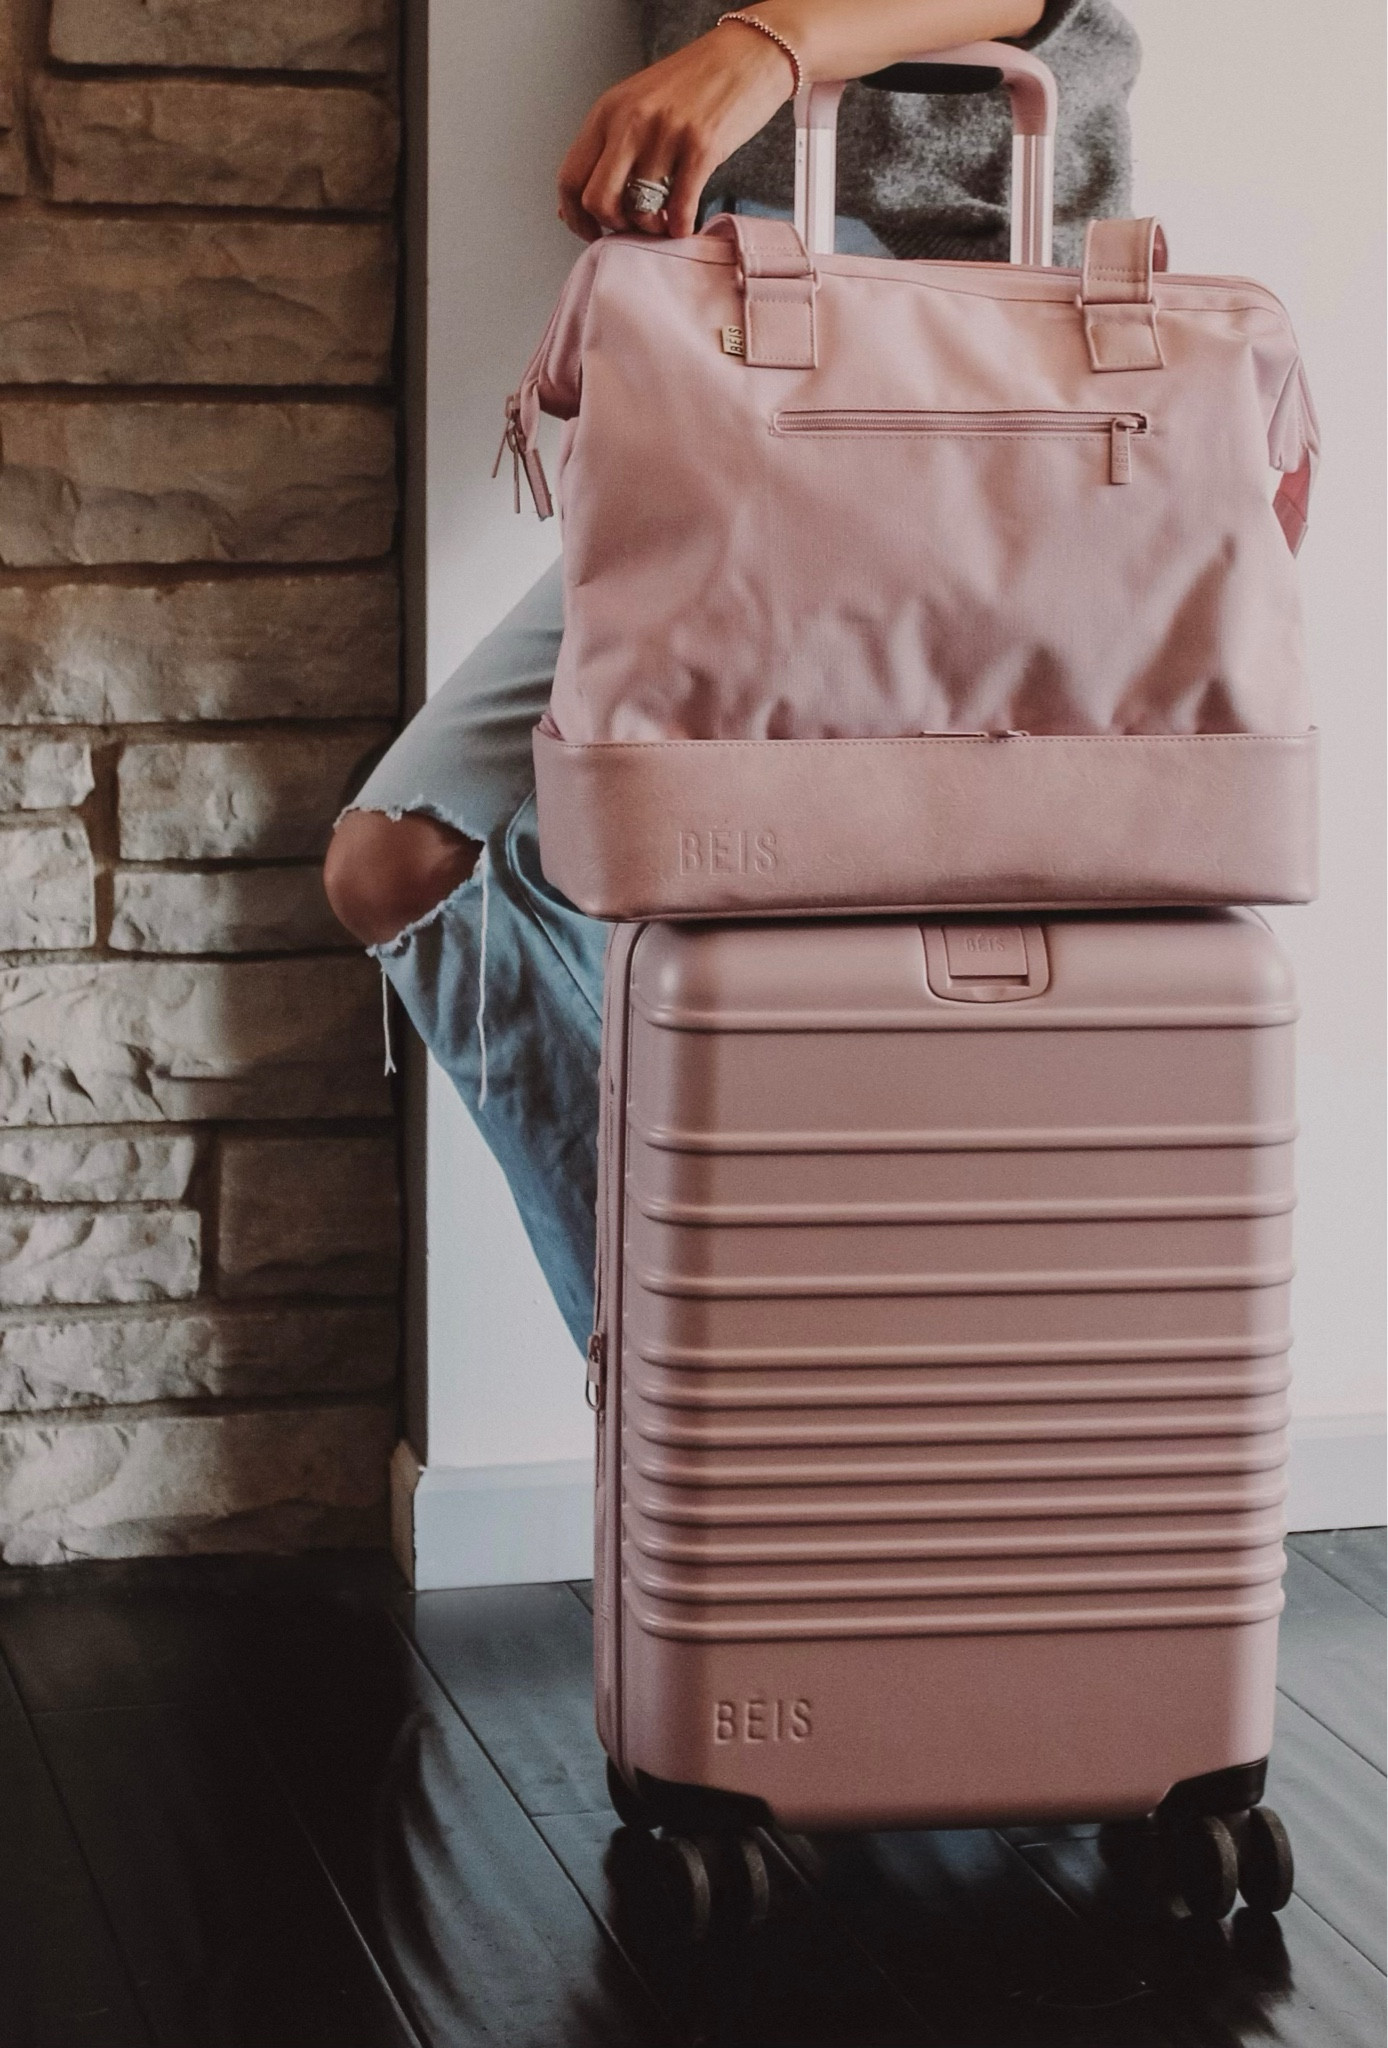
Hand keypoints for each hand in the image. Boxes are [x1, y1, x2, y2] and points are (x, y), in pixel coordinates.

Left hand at [557, 22, 795, 242]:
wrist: (748, 55)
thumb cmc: (694, 84)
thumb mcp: (637, 104)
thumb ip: (609, 146)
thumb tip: (576, 203)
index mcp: (608, 111)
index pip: (569, 177)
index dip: (575, 216)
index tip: (591, 231)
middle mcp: (630, 121)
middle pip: (597, 200)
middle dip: (613, 225)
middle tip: (633, 225)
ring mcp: (665, 134)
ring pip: (639, 210)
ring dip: (652, 228)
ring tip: (664, 220)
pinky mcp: (701, 148)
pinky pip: (680, 210)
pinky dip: (681, 227)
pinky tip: (685, 223)